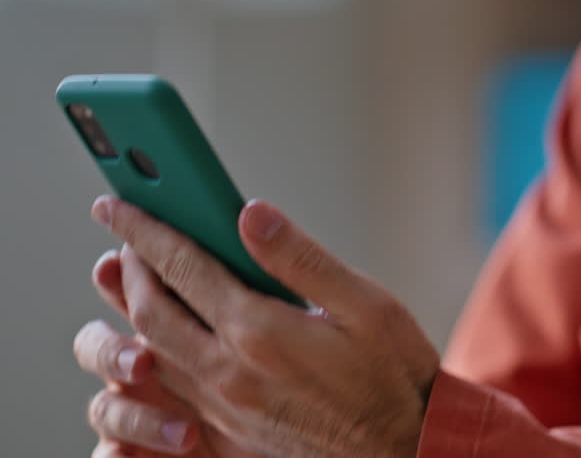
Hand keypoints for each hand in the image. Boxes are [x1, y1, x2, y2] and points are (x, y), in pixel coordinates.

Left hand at [90, 197, 439, 457]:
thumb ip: (301, 258)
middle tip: (126, 233)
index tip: (119, 204)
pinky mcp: (228, 428)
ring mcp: (224, 405)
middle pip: (151, 309)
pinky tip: (165, 334)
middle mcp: (229, 371)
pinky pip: (171, 384)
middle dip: (131, 265)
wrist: (402, 449)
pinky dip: (154, 349)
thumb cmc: (392, 374)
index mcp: (260, 332)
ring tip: (138, 275)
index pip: (183, 267)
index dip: (146, 229)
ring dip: (134, 307)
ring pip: (152, 350)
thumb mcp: (366, 304)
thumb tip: (250, 213)